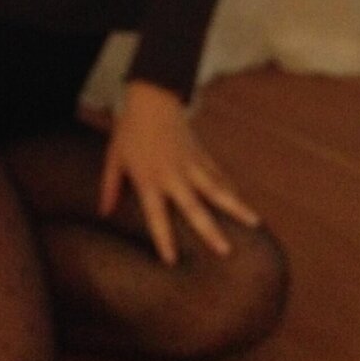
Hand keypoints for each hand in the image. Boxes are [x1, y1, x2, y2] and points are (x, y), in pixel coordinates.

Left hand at [99, 80, 260, 264]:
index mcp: (149, 180)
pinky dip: (230, 188)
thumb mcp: (114, 158)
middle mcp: (173, 176)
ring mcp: (191, 164)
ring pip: (217, 189)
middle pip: (194, 207)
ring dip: (236, 206)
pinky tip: (242, 203)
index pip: (156, 216)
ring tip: (255, 223)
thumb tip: (104, 214)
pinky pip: (218, 174)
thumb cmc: (129, 131)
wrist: (151, 99)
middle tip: (226, 251)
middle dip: (210, 230)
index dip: (163, 239)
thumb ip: (110, 187)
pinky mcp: (201, 153)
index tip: (172, 262)